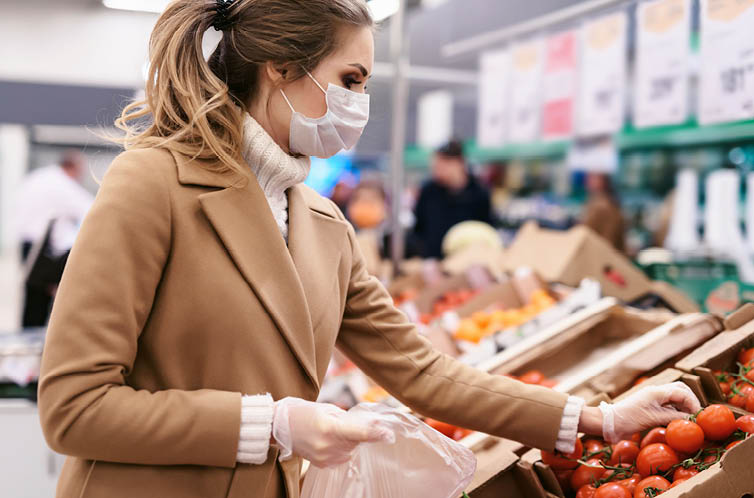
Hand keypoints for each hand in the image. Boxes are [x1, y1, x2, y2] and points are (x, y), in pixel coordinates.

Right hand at [272, 398, 393, 467]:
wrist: (279, 427)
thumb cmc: (304, 412)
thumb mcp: (328, 409)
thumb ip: (350, 419)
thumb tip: (373, 425)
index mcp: (330, 427)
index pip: (359, 433)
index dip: (376, 434)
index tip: (388, 433)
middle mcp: (328, 445)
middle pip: (357, 441)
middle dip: (360, 433)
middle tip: (348, 422)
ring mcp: (324, 457)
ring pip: (351, 449)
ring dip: (350, 441)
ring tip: (333, 431)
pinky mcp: (322, 464)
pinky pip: (342, 456)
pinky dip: (342, 448)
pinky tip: (329, 440)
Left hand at [599, 382, 700, 442]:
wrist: (610, 422)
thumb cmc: (629, 419)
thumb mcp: (653, 418)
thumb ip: (674, 416)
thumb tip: (692, 419)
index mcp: (656, 391)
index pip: (682, 392)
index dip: (693, 403)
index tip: (698, 417)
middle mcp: (656, 391)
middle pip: (680, 390)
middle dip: (691, 401)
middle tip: (696, 416)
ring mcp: (653, 397)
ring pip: (675, 396)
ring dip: (684, 405)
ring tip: (690, 419)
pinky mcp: (650, 405)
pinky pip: (668, 404)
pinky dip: (677, 409)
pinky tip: (679, 419)